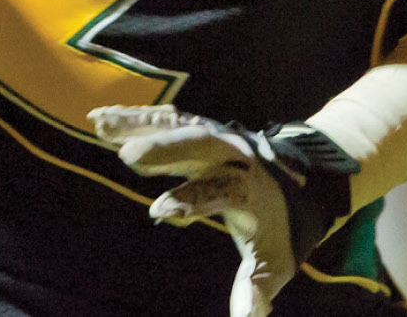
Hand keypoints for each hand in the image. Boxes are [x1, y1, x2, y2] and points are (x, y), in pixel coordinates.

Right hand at [93, 105, 357, 316]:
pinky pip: (167, 119)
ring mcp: (217, 137)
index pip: (220, 192)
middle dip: (166, 148)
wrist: (305, 180)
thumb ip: (256, 290)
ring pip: (178, 125)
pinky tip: (101, 118)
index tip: (158, 212)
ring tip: (100, 125)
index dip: (190, 201)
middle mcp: (233, 156)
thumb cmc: (280, 228)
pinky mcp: (202, 128)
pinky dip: (135, 117)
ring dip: (139, 124)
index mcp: (250, 188)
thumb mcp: (273, 262)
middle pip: (200, 144)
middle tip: (129, 156)